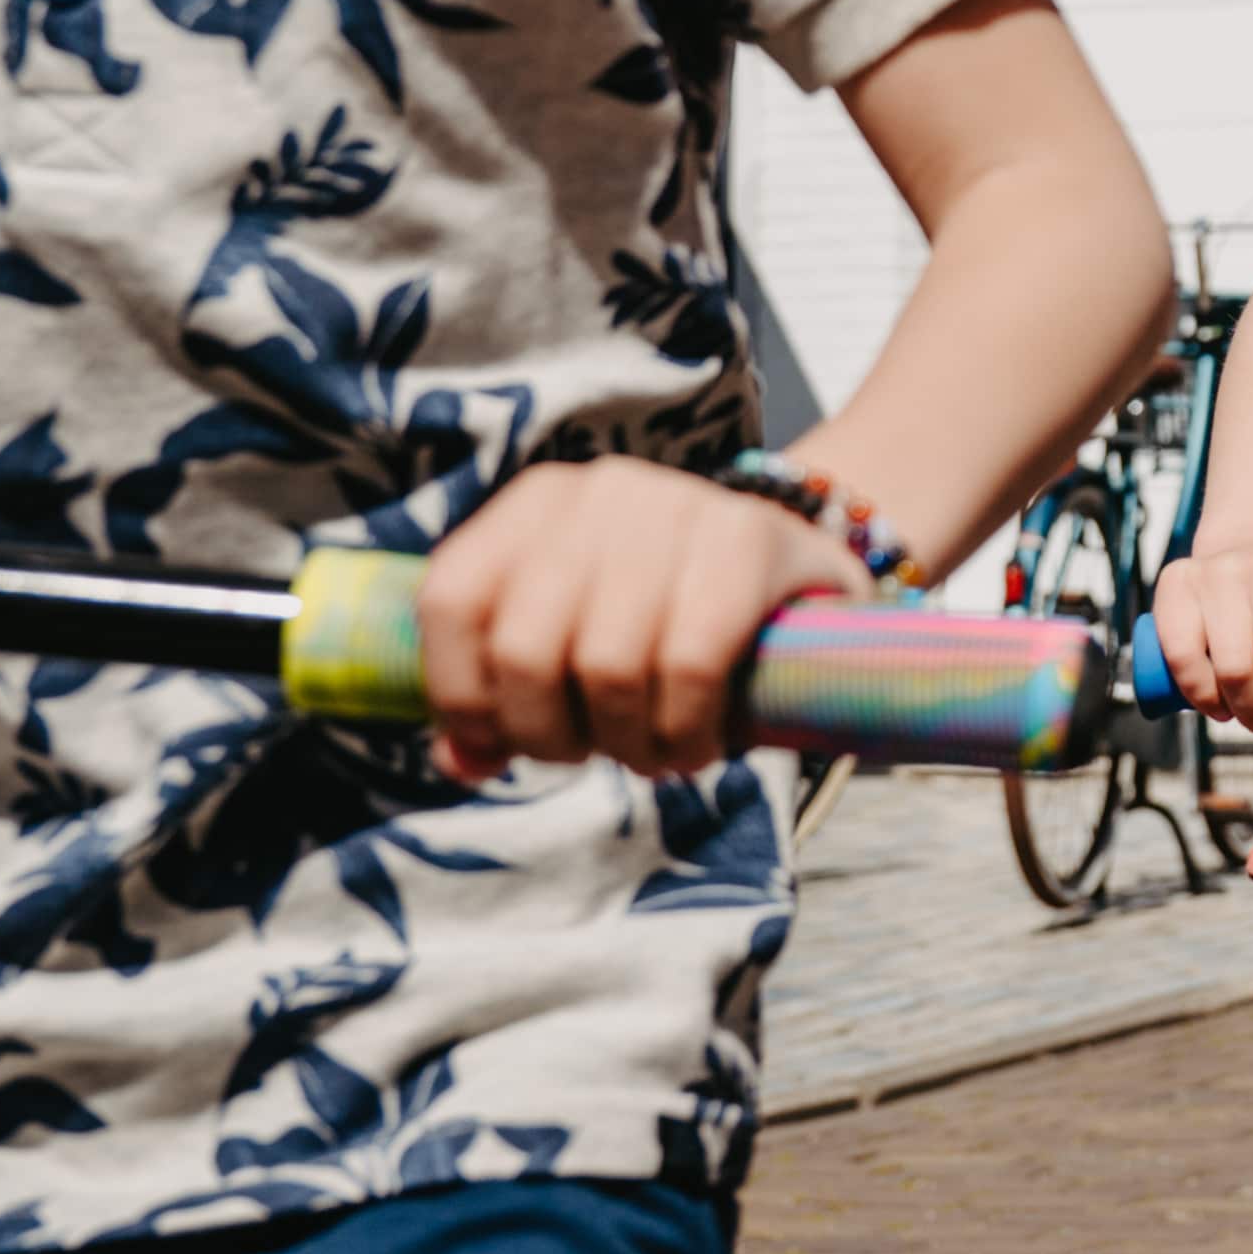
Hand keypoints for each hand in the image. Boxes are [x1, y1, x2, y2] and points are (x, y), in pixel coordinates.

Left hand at [420, 458, 862, 783]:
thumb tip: (462, 761)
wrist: (801, 572)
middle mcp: (599, 492)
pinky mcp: (751, 539)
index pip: (450, 600)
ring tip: (651, 754)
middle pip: (524, 647)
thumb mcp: (577, 641)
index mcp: (535, 505)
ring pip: (607, 665)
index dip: (461, 694)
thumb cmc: (672, 618)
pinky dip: (684, 732)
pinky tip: (696, 744)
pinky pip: (691, 665)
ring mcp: (678, 506)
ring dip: (625, 744)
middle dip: (549, 734)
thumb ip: (505, 698)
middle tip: (590, 754)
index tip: (500, 744)